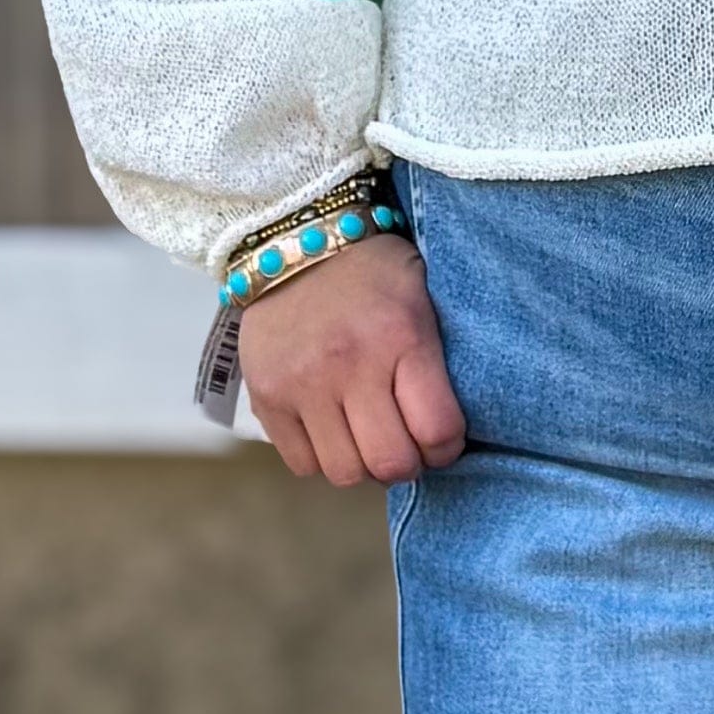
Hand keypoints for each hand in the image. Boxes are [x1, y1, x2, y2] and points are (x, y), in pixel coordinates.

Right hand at [235, 232, 467, 483]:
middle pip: (390, 462)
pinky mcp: (266, 395)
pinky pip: (302, 463)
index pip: (437, 430)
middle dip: (407, 464)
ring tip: (366, 439)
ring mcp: (302, 384)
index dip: (447, 449)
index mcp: (401, 338)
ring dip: (363, 465)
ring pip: (345, 472)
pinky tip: (332, 432)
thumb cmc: (372, 274)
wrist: (293, 242)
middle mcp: (350, 365)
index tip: (442, 440)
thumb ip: (434, 362)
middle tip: (405, 445)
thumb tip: (444, 436)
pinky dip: (323, 458)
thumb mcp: (421, 299)